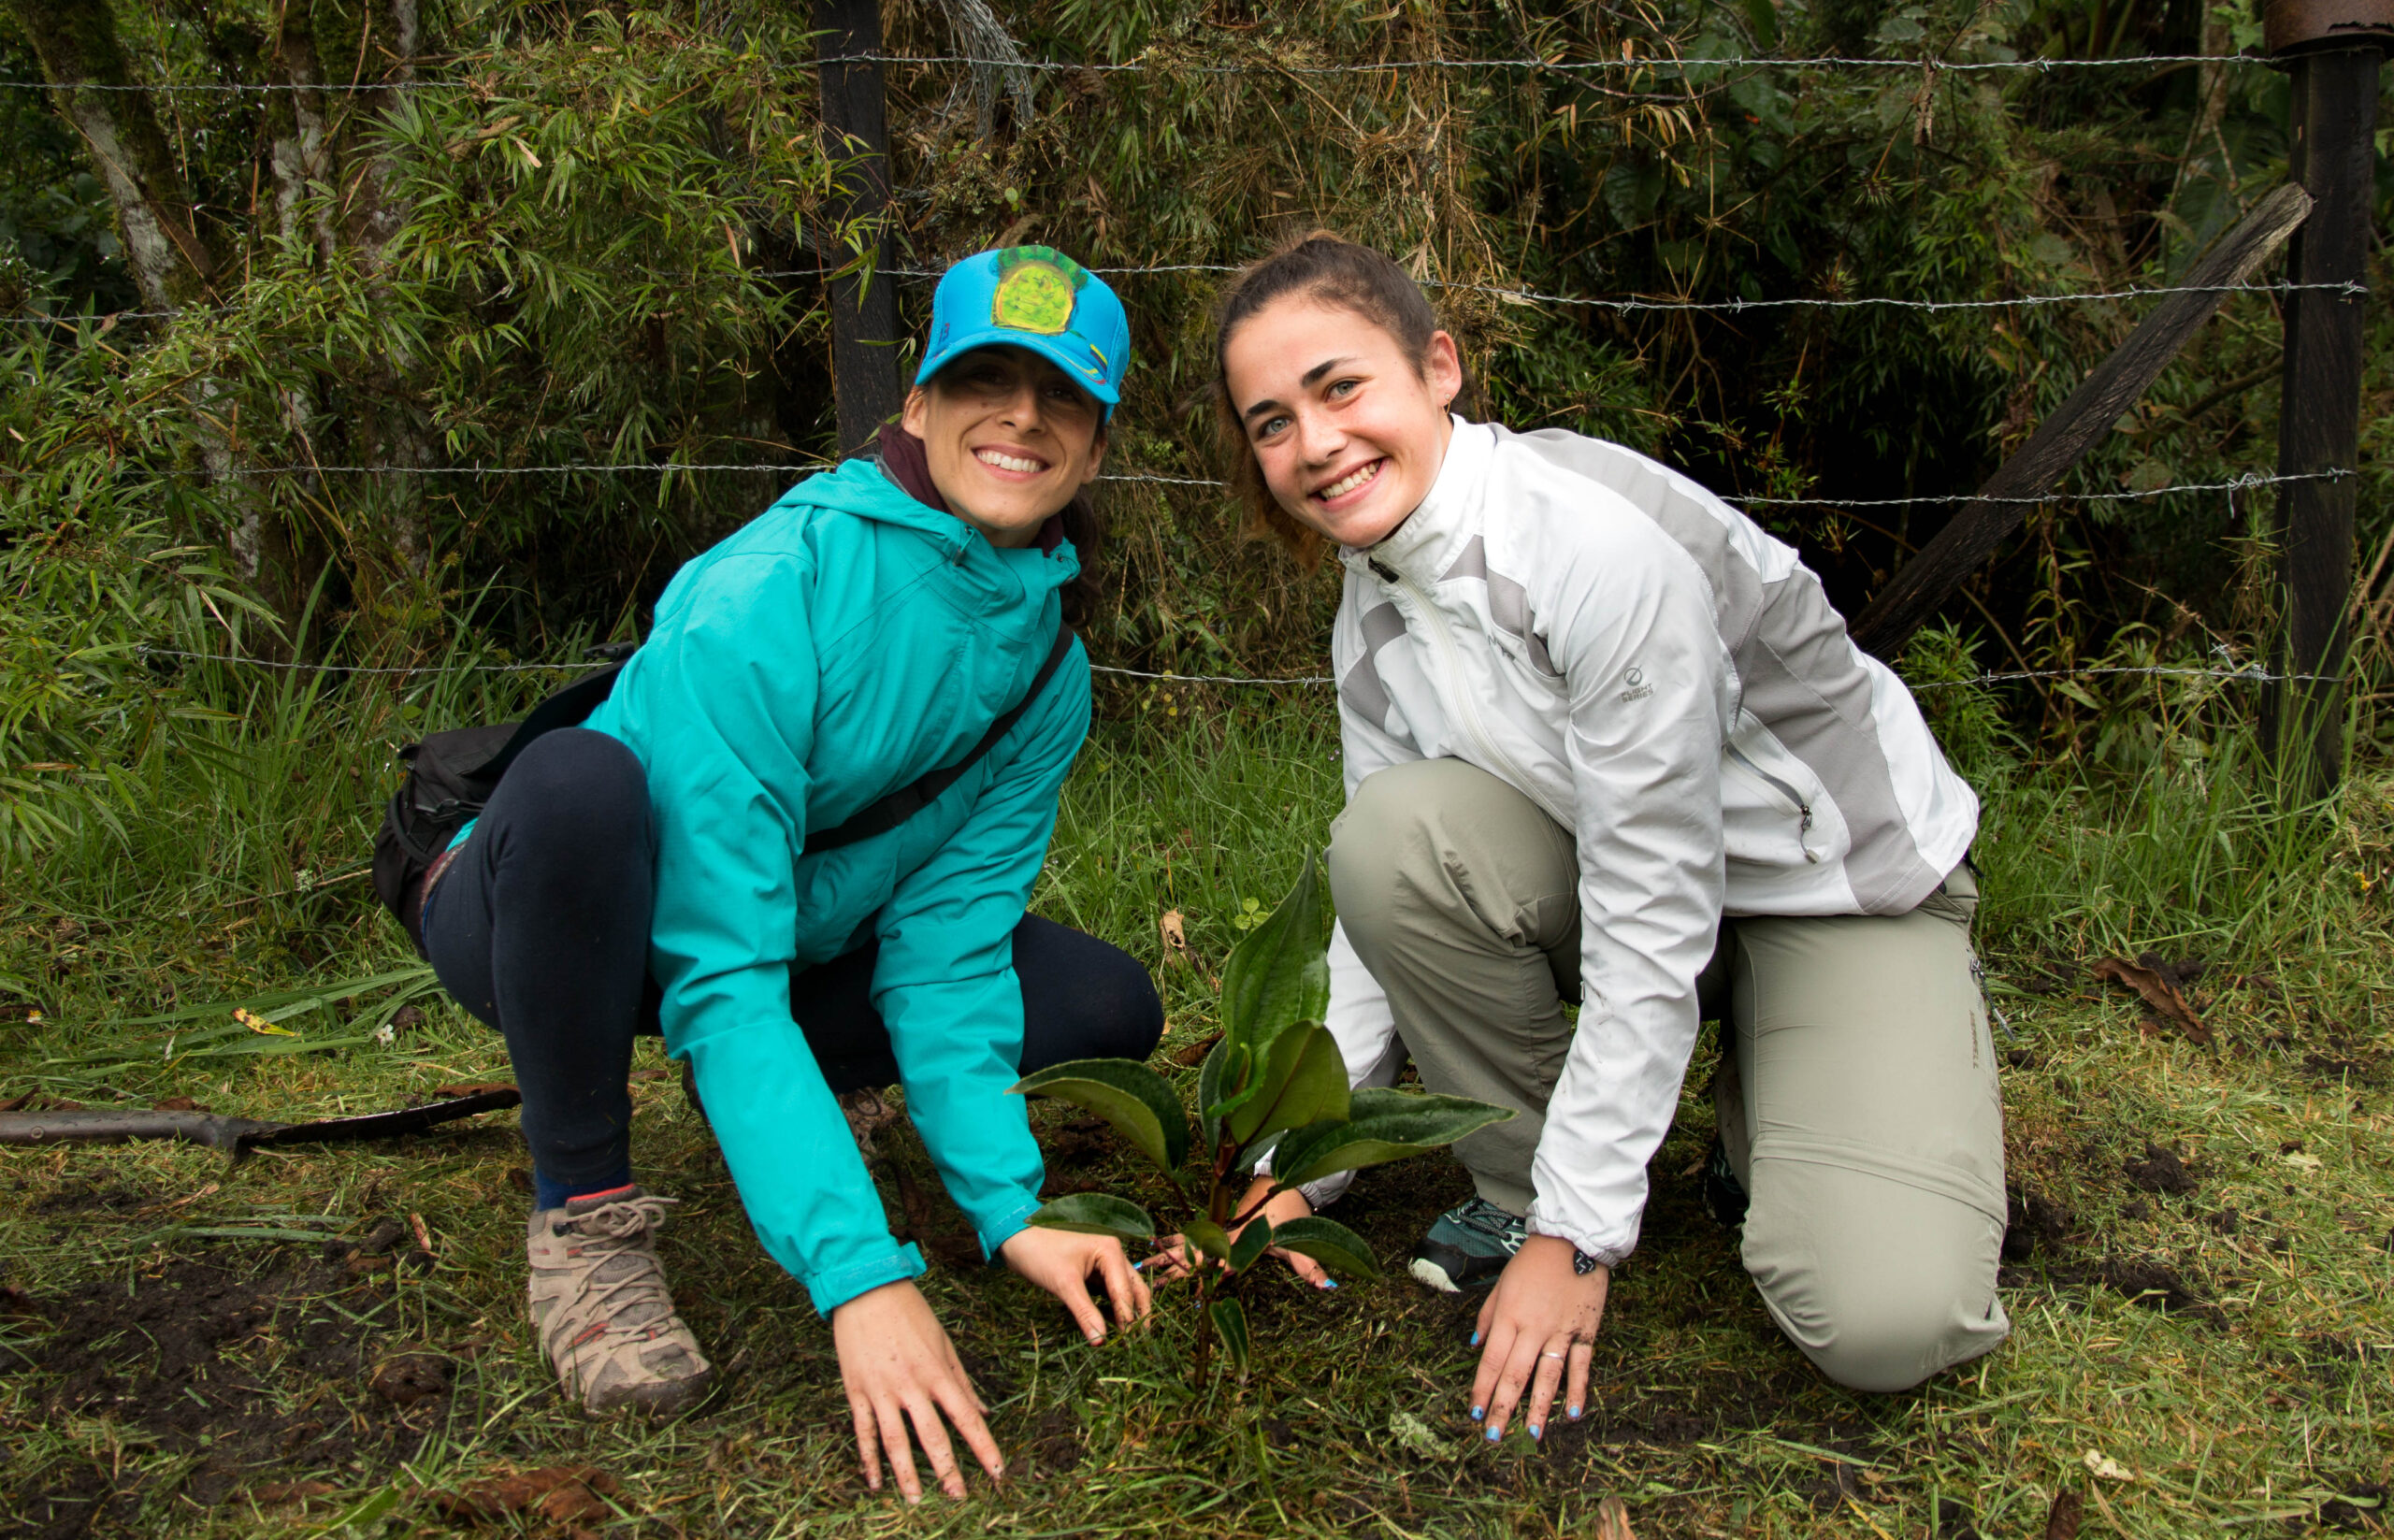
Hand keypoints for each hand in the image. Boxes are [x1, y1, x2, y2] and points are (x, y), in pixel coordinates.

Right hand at [830, 1279, 1003, 1502]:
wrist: (867, 1288)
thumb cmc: (911, 1313)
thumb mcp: (944, 1342)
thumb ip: (962, 1380)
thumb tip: (984, 1410)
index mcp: (937, 1373)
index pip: (966, 1418)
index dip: (983, 1447)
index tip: (997, 1471)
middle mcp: (911, 1386)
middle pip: (933, 1437)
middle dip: (948, 1470)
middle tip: (959, 1497)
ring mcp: (881, 1391)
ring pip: (896, 1442)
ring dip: (907, 1474)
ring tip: (917, 1500)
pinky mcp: (857, 1391)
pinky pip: (863, 1432)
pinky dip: (869, 1459)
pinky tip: (876, 1481)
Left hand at [996, 1225, 1151, 1343]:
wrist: (1016, 1239)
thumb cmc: (1040, 1255)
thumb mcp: (1064, 1285)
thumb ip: (1085, 1312)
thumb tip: (1100, 1341)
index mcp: (1110, 1251)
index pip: (1125, 1291)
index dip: (1128, 1318)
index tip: (1130, 1344)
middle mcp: (1113, 1255)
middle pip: (1134, 1290)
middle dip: (1138, 1315)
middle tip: (1139, 1344)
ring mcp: (1104, 1263)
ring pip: (1124, 1292)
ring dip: (1126, 1313)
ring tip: (1128, 1340)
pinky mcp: (1094, 1272)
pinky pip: (1109, 1293)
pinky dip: (1112, 1309)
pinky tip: (1111, 1327)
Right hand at [1149, 1178, 1333, 1287]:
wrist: (1283, 1185)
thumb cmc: (1290, 1215)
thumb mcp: (1299, 1244)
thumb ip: (1309, 1266)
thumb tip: (1327, 1284)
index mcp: (1239, 1241)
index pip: (1218, 1261)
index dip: (1204, 1274)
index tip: (1189, 1289)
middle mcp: (1222, 1234)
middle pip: (1192, 1251)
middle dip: (1171, 1264)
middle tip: (1147, 1274)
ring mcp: (1216, 1229)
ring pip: (1185, 1243)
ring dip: (1165, 1254)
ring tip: (1141, 1263)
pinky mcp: (1214, 1227)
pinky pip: (1188, 1237)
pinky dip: (1171, 1243)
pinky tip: (1155, 1248)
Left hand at [1469, 1235, 1607, 1440]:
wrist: (1573, 1239)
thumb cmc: (1533, 1261)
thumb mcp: (1502, 1283)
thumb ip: (1488, 1315)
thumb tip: (1475, 1345)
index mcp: (1509, 1316)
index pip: (1491, 1361)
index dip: (1482, 1389)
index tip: (1475, 1414)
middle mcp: (1533, 1328)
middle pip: (1515, 1375)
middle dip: (1502, 1408)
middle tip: (1494, 1437)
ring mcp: (1561, 1331)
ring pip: (1547, 1377)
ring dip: (1538, 1408)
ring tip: (1531, 1434)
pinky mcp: (1586, 1331)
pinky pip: (1581, 1366)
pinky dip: (1578, 1390)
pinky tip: (1573, 1413)